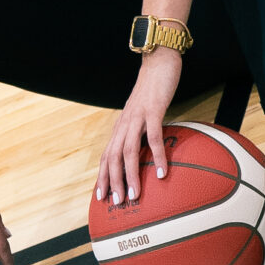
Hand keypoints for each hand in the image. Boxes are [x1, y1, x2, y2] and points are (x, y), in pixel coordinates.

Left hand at [98, 51, 181, 205]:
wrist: (159, 60)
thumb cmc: (153, 89)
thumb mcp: (143, 113)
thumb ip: (141, 131)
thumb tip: (146, 151)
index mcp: (121, 126)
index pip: (106, 155)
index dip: (103, 176)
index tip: (102, 196)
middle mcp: (124, 123)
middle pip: (112, 157)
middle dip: (113, 182)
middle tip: (117, 203)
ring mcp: (137, 117)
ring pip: (127, 151)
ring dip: (130, 175)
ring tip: (135, 195)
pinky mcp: (153, 110)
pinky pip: (153, 137)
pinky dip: (157, 155)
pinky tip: (162, 171)